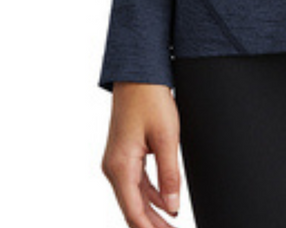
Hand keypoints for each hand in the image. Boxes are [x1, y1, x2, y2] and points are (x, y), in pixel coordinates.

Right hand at [101, 83, 182, 226]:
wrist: (138, 74)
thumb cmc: (150, 99)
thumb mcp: (166, 137)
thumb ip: (169, 175)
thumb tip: (172, 207)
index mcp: (120, 166)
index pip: (134, 212)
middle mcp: (114, 167)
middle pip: (133, 208)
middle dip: (152, 225)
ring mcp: (117, 161)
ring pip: (135, 197)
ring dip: (152, 212)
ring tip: (170, 226)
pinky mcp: (124, 155)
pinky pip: (136, 183)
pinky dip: (150, 195)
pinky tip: (163, 204)